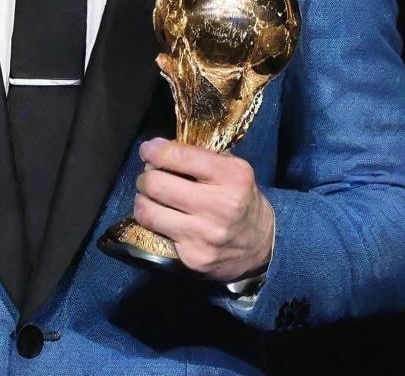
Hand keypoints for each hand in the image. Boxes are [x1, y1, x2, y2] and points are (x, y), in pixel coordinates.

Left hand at [134, 138, 273, 282]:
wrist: (262, 245)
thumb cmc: (239, 198)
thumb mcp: (232, 168)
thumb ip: (198, 155)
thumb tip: (157, 148)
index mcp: (233, 176)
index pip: (179, 156)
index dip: (154, 150)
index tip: (147, 150)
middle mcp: (220, 206)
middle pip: (156, 184)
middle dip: (145, 176)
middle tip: (148, 176)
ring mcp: (206, 235)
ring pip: (148, 212)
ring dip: (142, 200)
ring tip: (151, 197)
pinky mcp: (194, 258)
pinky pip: (156, 234)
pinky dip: (153, 222)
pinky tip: (163, 218)